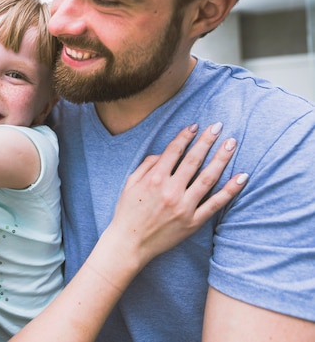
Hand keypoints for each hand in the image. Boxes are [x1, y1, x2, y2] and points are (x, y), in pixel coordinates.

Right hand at [108, 122, 246, 265]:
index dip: (185, 136)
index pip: (173, 151)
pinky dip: (230, 190)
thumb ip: (147, 165)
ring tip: (231, 143)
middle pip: (194, 160)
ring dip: (221, 158)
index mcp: (154, 179)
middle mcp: (170, 191)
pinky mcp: (193, 222)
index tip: (195, 126)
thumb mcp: (130, 184)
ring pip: (208, 178)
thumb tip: (164, 153)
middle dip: (207, 141)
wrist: (129, 243)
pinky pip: (215, 204)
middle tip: (218, 126)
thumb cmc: (127, 212)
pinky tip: (242, 176)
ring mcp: (184, 207)